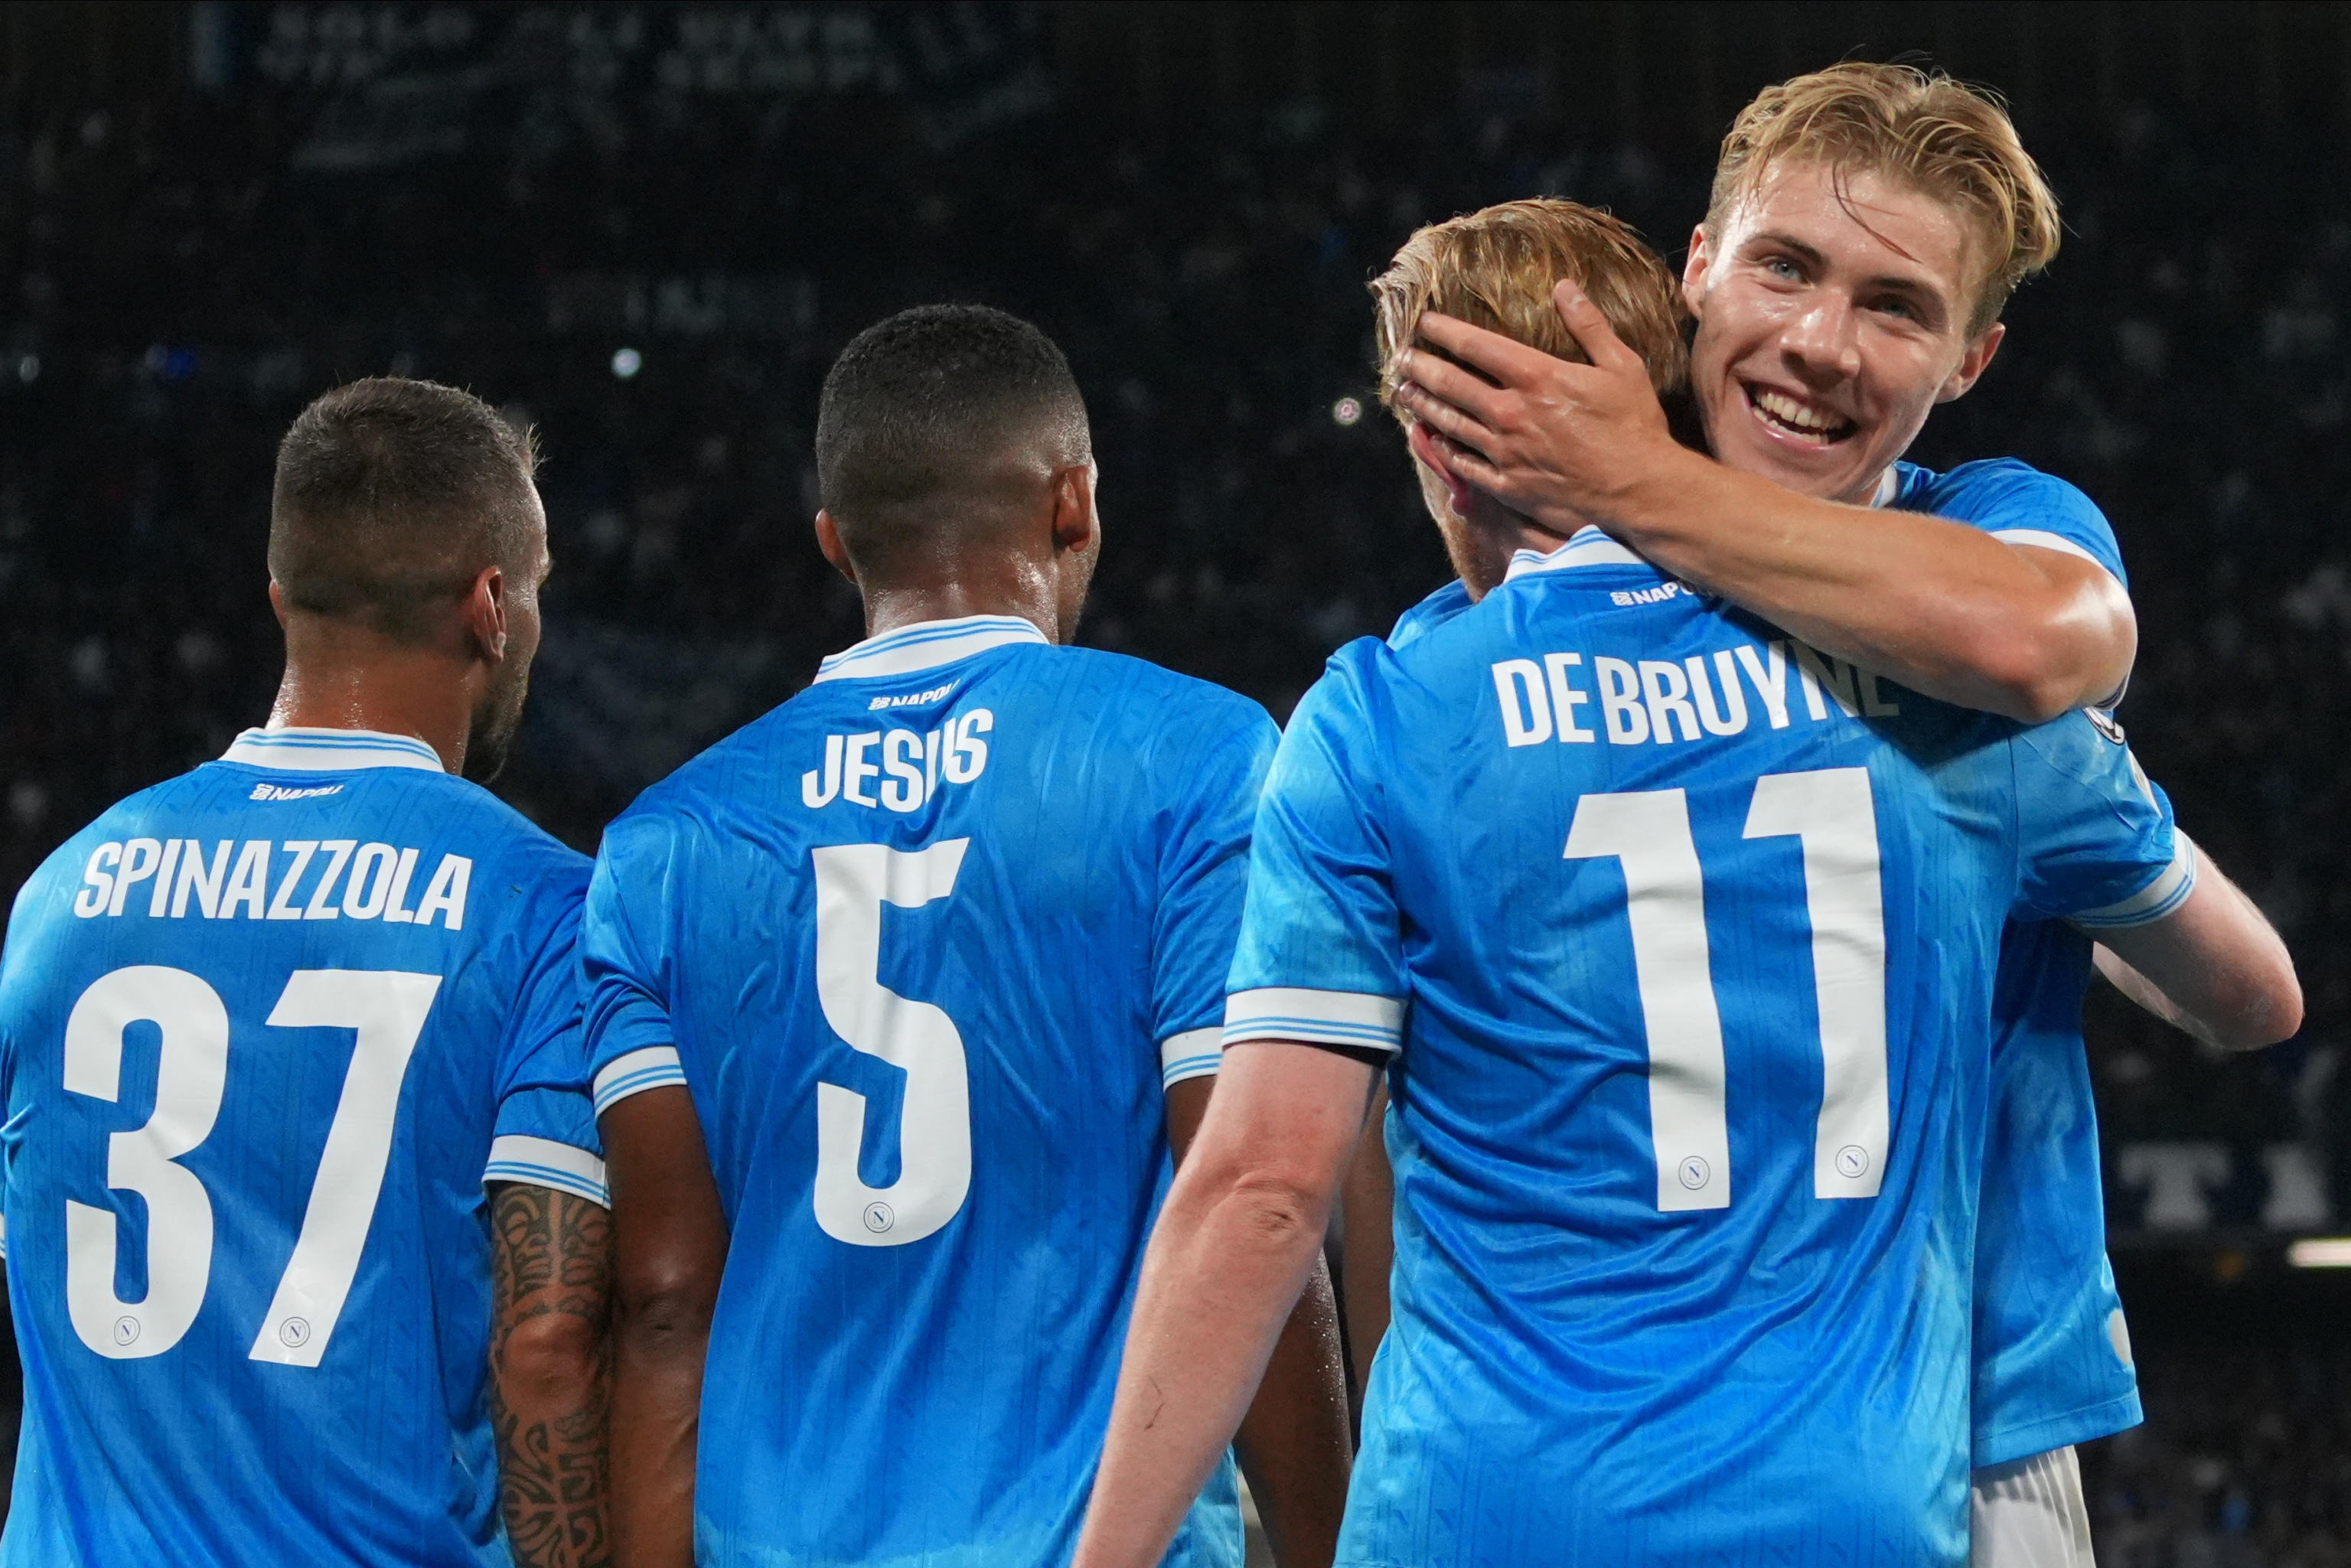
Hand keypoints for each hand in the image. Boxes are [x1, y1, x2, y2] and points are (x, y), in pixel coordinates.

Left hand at [1392, 281, 1683, 535]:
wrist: (1640, 491)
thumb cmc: (1635, 427)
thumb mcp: (1622, 365)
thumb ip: (1589, 324)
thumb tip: (1565, 287)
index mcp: (1537, 377)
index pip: (1476, 345)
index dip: (1445, 331)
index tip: (1424, 322)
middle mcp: (1511, 412)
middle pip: (1451, 383)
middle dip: (1421, 366)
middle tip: (1401, 356)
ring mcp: (1505, 451)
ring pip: (1449, 423)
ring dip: (1422, 404)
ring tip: (1403, 391)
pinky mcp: (1506, 485)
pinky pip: (1463, 465)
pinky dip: (1442, 449)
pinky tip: (1430, 439)